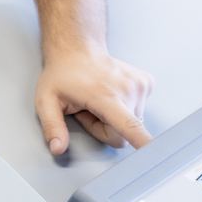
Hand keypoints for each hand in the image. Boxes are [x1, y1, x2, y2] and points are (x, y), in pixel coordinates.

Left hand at [35, 47, 153, 154]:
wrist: (77, 50)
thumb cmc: (63, 74)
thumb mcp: (46, 101)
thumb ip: (52, 127)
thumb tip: (57, 148)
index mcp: (105, 96)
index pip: (129, 126)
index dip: (142, 141)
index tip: (156, 152)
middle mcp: (127, 89)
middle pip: (123, 134)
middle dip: (104, 128)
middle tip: (88, 110)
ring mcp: (140, 85)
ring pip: (132, 123)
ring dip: (114, 117)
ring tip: (98, 101)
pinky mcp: (147, 83)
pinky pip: (138, 109)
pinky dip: (125, 106)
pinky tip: (111, 94)